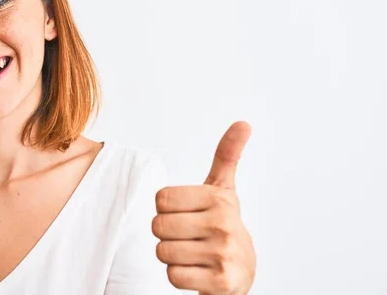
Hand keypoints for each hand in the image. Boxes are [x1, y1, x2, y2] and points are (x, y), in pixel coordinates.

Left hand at [152, 121, 255, 294]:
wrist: (242, 271)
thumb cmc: (222, 225)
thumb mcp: (223, 188)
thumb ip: (227, 155)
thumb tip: (243, 123)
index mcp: (219, 198)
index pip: (161, 199)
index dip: (167, 209)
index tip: (187, 213)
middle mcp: (223, 223)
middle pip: (158, 225)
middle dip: (166, 234)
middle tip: (187, 236)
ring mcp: (223, 253)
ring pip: (163, 251)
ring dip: (171, 255)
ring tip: (193, 253)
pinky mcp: (221, 281)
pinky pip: (173, 276)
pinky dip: (179, 276)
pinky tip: (197, 270)